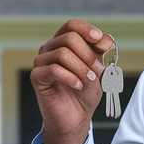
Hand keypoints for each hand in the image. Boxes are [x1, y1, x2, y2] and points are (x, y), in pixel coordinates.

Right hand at [31, 19, 115, 143]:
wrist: (75, 117)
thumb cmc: (85, 91)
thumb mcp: (98, 69)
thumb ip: (101, 53)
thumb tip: (106, 39)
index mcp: (64, 42)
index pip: (72, 25)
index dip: (87, 30)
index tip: (100, 42)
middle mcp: (50, 48)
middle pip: (69, 38)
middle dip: (88, 54)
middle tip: (98, 70)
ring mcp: (41, 62)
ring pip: (62, 54)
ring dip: (81, 67)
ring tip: (90, 80)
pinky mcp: (37, 77)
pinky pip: (53, 70)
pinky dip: (71, 77)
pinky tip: (79, 86)